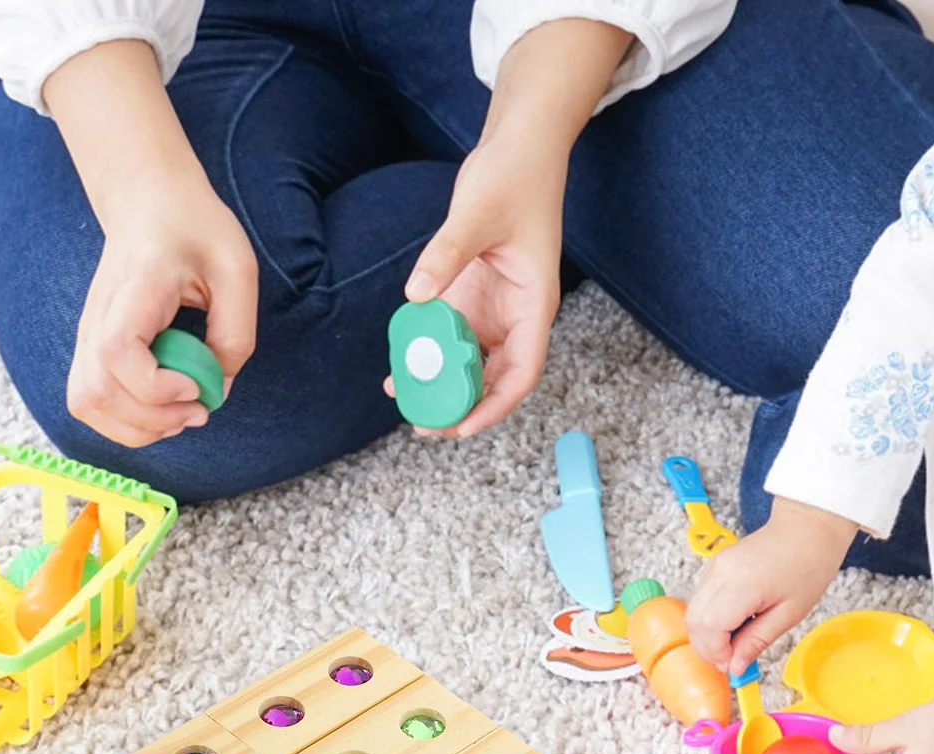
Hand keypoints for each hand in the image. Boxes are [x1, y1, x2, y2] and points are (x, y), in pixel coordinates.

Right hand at [68, 172, 256, 447]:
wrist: (148, 201)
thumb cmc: (195, 229)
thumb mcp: (236, 270)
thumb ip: (235, 333)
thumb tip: (217, 389)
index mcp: (135, 289)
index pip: (118, 353)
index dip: (155, 388)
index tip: (195, 386)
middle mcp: (98, 315)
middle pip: (96, 392)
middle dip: (152, 420)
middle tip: (198, 410)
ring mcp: (88, 334)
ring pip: (86, 404)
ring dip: (136, 428)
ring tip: (177, 415)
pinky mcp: (90, 349)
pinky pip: (90, 402)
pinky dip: (124, 422)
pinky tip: (159, 410)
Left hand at [395, 138, 564, 437]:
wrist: (517, 147)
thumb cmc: (514, 175)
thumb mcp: (478, 212)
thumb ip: (447, 253)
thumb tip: (416, 294)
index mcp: (534, 305)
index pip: (522, 372)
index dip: (494, 406)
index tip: (462, 426)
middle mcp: (516, 315)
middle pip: (495, 380)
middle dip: (462, 408)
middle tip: (423, 425)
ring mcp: (493, 310)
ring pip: (471, 364)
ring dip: (442, 387)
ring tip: (406, 402)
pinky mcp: (472, 298)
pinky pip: (450, 339)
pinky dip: (429, 356)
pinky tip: (400, 366)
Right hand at [686, 498, 859, 673]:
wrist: (807, 527)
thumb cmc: (808, 564)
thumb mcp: (790, 613)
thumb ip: (757, 641)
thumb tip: (735, 666)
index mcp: (743, 584)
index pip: (709, 627)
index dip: (716, 652)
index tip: (733, 664)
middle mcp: (720, 573)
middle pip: (694, 621)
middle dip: (707, 647)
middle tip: (731, 659)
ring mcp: (714, 567)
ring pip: (693, 612)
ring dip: (708, 634)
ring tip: (736, 640)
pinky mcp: (714, 566)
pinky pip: (700, 600)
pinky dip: (711, 619)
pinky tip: (734, 622)